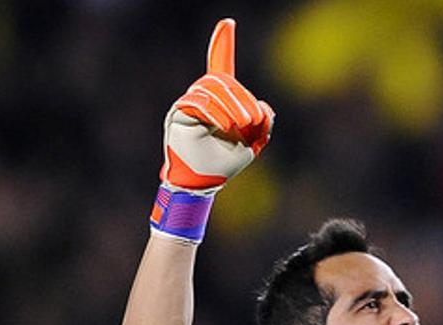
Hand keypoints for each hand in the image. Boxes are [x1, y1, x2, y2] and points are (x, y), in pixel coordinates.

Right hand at [160, 19, 274, 193]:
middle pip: (222, 79)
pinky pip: (199, 101)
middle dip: (241, 96)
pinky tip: (226, 126)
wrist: (202, 183)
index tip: (227, 23)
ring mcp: (189, 102)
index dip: (222, 44)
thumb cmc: (224, 164)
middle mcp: (202, 96)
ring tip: (242, 125)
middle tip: (252, 120)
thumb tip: (263, 107)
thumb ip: (263, 123)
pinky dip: (216, 112)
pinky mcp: (179, 112)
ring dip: (232, 105)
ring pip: (212, 87)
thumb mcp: (253, 142)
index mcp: (220, 100)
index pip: (220, 66)